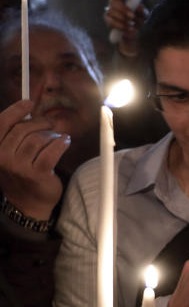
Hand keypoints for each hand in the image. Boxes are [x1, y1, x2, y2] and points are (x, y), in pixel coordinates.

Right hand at [0, 100, 70, 220]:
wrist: (28, 203)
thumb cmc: (22, 174)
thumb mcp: (10, 153)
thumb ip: (15, 135)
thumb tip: (29, 111)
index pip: (2, 123)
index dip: (16, 110)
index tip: (29, 103)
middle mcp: (3, 158)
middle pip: (24, 129)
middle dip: (40, 123)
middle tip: (50, 124)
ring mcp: (19, 167)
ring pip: (39, 139)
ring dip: (52, 135)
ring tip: (57, 138)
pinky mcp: (37, 174)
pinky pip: (52, 150)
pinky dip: (61, 143)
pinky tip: (65, 142)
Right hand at [104, 0, 146, 56]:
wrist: (133, 35)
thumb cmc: (138, 21)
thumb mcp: (144, 16)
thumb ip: (142, 11)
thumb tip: (140, 7)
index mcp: (123, 0)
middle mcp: (114, 4)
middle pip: (112, 1)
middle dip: (122, 8)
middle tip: (132, 16)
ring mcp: (109, 12)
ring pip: (110, 11)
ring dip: (122, 18)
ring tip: (131, 24)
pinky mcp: (108, 21)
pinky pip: (110, 21)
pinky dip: (120, 25)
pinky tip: (128, 28)